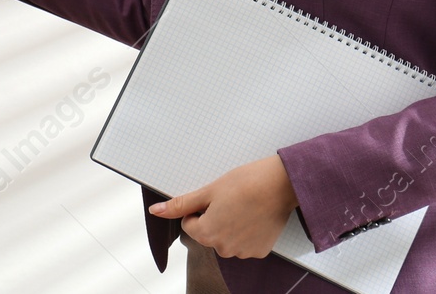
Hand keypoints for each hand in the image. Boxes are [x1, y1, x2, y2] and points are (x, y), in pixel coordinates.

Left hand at [148, 154, 297, 258]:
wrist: (280, 184)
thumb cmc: (245, 183)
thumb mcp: (208, 190)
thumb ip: (181, 204)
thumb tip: (155, 211)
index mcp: (206, 233)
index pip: (190, 224)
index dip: (200, 208)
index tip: (215, 198)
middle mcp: (224, 248)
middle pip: (209, 233)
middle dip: (215, 218)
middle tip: (231, 200)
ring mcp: (243, 252)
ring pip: (227, 239)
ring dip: (231, 225)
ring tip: (244, 206)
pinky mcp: (260, 251)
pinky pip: (245, 242)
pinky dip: (248, 231)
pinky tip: (255, 216)